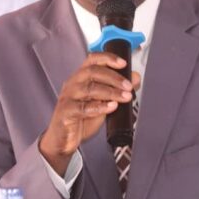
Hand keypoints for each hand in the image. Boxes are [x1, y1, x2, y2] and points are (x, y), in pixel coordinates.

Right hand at [38, 52, 140, 175]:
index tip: (123, 63)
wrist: (64, 140)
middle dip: (114, 77)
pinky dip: (99, 107)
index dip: (108, 58)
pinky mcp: (66, 112)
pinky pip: (82, 108)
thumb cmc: (81, 119)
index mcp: (81, 78)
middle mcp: (73, 84)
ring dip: (110, 92)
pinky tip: (111, 107)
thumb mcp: (103, 103)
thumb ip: (117, 90)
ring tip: (125, 97)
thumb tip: (135, 78)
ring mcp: (67, 97)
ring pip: (89, 89)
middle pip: (92, 72)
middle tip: (128, 86)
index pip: (92, 60)